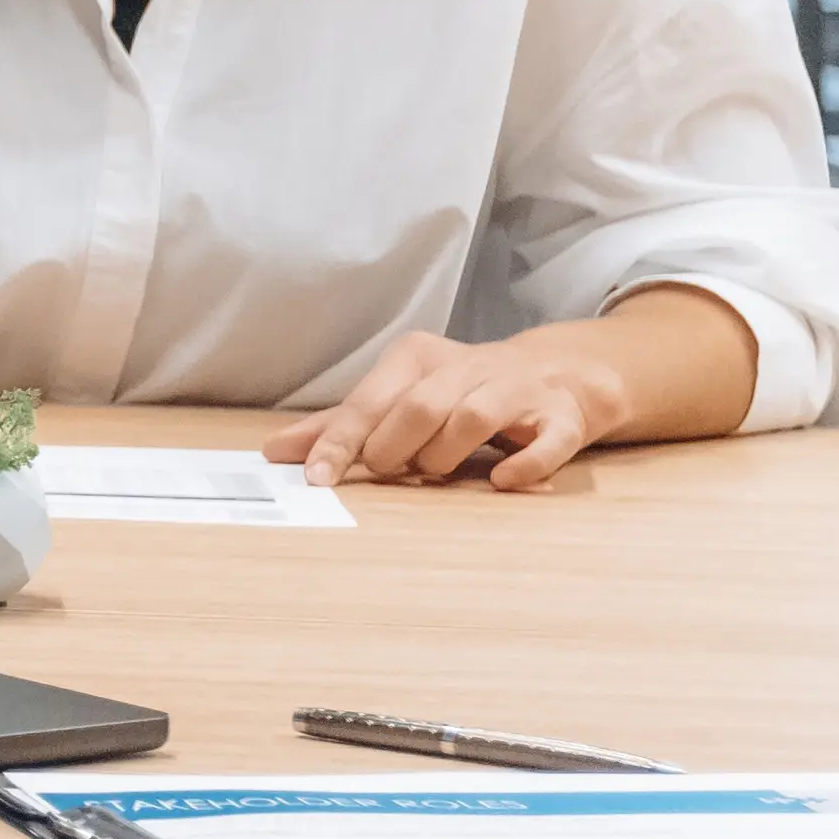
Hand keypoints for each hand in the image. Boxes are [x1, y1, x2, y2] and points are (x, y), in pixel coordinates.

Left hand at [267, 325, 652, 492]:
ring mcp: (519, 390)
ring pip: (474, 418)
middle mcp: (468, 366)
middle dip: (394, 447)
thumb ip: (341, 424)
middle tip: (388, 471)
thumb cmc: (462, 391)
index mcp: (419, 358)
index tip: (316, 477)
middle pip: (419, 406)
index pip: (371, 400)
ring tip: (437, 472)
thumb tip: (275, 451)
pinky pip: (548, 440)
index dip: (341, 440)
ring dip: (448, 454)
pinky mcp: (564, 416)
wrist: (562, 372)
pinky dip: (525, 463)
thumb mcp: (400, 397)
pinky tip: (502, 481)